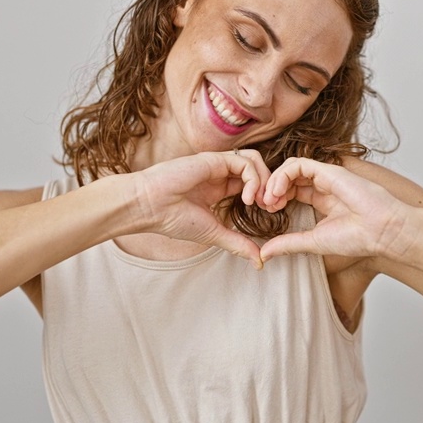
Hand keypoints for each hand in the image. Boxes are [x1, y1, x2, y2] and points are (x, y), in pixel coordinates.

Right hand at [131, 150, 269, 266]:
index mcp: (220, 187)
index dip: (266, 195)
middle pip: (258, 168)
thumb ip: (237, 243)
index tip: (270, 213)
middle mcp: (220, 173)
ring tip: (261, 202)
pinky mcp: (213, 160)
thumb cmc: (173, 219)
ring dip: (265, 180)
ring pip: (254, 160)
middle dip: (271, 186)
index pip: (253, 182)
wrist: (149, 207)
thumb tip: (259, 262)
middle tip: (273, 207)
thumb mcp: (213, 234)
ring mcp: (217, 165)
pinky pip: (244, 162)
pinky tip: (248, 198)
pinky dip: (253, 179)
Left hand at [259, 158, 415, 261]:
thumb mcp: (313, 242)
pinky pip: (299, 164)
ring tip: (269, 200)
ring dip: (274, 181)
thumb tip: (263, 253)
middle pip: (288, 178)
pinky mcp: (329, 171)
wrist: (382, 231)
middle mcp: (323, 186)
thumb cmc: (357, 238)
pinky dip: (283, 175)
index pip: (291, 191)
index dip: (275, 198)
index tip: (267, 213)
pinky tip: (278, 192)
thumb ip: (288, 244)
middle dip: (270, 189)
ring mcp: (326, 177)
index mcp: (321, 201)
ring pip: (291, 167)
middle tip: (262, 205)